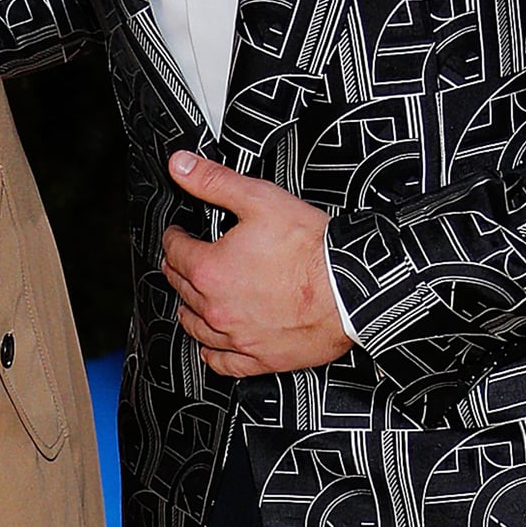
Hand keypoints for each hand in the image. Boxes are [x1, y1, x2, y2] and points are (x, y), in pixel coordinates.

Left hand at [159, 150, 350, 376]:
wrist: (351, 289)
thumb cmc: (311, 248)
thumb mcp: (259, 199)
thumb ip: (213, 181)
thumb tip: (179, 165)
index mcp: (210, 269)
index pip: (174, 250)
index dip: (174, 235)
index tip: (178, 231)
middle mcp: (216, 307)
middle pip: (180, 286)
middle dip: (179, 267)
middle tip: (183, 257)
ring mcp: (236, 337)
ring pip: (193, 324)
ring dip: (188, 306)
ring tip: (192, 294)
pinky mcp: (259, 358)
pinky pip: (220, 361)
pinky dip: (210, 351)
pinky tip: (210, 342)